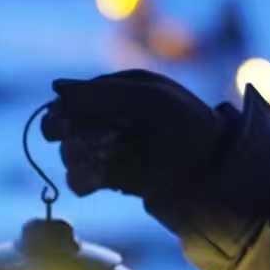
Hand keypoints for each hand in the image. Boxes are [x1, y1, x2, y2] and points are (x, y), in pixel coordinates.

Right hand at [40, 69, 234, 210]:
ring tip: (99, 161)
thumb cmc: (188, 125)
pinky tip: (92, 182)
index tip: (59, 126)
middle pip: (66, 126)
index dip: (62, 111)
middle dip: (67, 135)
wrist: (214, 172)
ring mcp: (110, 149)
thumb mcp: (149, 99)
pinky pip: (81, 178)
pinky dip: (81, 180)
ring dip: (76, 158)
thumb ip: (103, 92)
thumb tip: (55, 87)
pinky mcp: (114, 178)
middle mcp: (110, 118)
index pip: (74, 98)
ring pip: (70, 152)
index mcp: (119, 91)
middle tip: (77, 144)